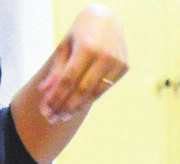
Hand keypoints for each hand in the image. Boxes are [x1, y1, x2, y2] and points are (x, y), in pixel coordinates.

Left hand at [37, 4, 127, 122]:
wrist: (107, 19)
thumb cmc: (81, 33)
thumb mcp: (66, 47)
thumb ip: (57, 69)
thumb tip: (45, 93)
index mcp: (87, 48)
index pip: (69, 79)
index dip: (57, 96)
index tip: (46, 109)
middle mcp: (105, 56)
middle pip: (83, 89)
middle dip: (67, 106)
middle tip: (54, 118)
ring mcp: (117, 62)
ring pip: (95, 92)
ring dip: (78, 106)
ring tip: (64, 115)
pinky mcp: (124, 67)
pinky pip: (104, 87)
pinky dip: (90, 97)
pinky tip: (78, 104)